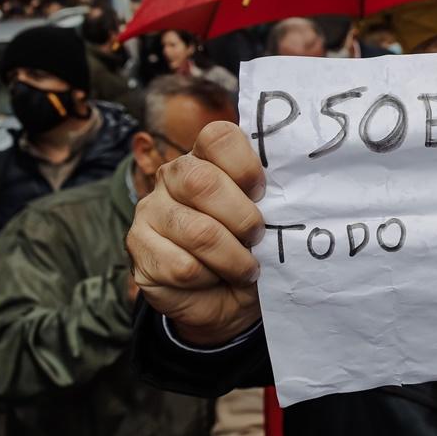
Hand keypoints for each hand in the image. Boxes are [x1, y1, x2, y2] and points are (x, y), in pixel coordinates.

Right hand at [125, 121, 265, 346]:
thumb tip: (298, 189)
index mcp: (206, 157)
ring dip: (232, 258)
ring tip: (245, 268)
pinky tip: (212, 279)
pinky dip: (208, 279)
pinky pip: (182, 266)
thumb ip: (273, 196)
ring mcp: (150, 210)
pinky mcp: (138, 248)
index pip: (219, 137)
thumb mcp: (269, 218)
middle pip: (203, 182)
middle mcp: (172, 176)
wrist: (227, 298)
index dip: (246, 166)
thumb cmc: (251, 249)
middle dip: (243, 218)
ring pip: (198, 232)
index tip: (262, 194)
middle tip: (256, 238)